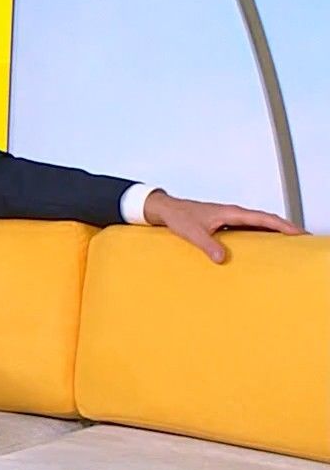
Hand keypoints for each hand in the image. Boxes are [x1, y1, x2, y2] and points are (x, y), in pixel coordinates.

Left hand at [142, 191, 302, 262]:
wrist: (168, 210)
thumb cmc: (180, 217)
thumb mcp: (193, 233)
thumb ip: (208, 245)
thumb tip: (222, 259)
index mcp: (231, 213)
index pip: (263, 218)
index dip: (282, 225)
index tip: (298, 233)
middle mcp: (233, 213)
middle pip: (266, 219)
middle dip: (285, 227)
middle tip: (302, 238)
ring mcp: (230, 217)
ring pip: (258, 222)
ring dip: (274, 230)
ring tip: (289, 242)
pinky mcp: (224, 223)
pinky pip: (248, 227)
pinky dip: (260, 233)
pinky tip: (263, 243)